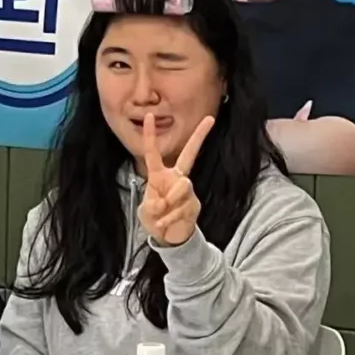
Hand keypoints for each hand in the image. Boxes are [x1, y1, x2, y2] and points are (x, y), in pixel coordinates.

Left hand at [136, 113, 213, 248]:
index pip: (153, 153)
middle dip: (199, 137)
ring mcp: (187, 191)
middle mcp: (175, 178)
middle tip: (210, 119)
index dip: (151, 135)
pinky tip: (163, 224)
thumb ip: (150, 206)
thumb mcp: (144, 212)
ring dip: (169, 201)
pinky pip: (183, 207)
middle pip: (189, 154)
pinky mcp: (194, 204)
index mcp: (159, 176)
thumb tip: (163, 203)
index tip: (149, 115)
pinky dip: (169, 218)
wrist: (168, 238)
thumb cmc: (154, 219)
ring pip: (183, 185)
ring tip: (161, 214)